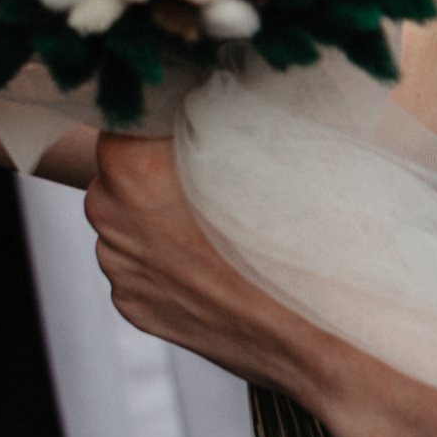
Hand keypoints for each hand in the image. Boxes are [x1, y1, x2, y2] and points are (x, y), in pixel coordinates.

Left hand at [84, 135, 334, 398]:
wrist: (328, 339)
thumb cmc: (309, 239)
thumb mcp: (271, 151)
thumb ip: (216, 120)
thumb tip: (202, 97)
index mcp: (131, 163)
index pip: (128, 116)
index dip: (163, 118)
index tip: (194, 123)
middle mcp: (107, 211)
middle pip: (122, 170)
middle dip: (159, 170)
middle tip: (217, 180)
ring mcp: (116, 263)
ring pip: (130, 221)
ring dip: (162, 220)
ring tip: (225, 234)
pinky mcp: (130, 304)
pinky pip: (142, 266)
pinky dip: (171, 264)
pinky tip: (219, 271)